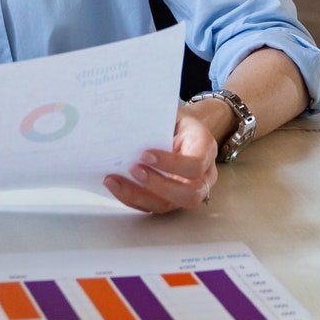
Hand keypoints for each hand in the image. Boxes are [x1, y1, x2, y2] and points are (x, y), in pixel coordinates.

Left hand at [103, 105, 218, 215]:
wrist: (186, 130)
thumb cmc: (178, 121)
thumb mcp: (174, 113)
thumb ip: (157, 120)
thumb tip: (127, 124)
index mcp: (205, 148)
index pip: (196, 165)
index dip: (172, 164)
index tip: (145, 154)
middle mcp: (204, 175)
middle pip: (189, 194)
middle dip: (158, 185)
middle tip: (133, 169)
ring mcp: (189, 191)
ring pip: (169, 205)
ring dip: (138, 195)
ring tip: (114, 181)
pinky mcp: (171, 200)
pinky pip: (153, 207)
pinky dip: (132, 198)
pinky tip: (115, 186)